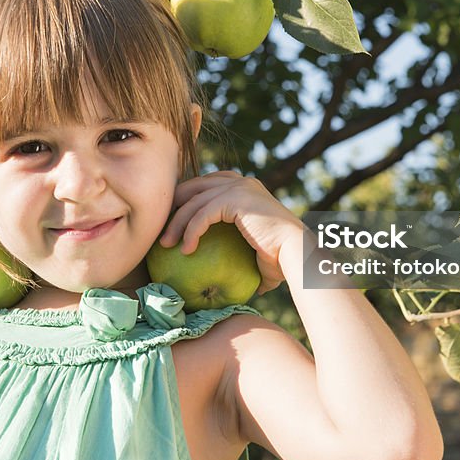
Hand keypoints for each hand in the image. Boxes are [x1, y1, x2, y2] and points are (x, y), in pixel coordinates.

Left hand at [158, 171, 305, 294]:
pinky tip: (185, 250)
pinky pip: (202, 214)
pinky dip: (190, 231)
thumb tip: (226, 277)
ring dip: (176, 222)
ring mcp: (238, 186)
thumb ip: (237, 253)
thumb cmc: (280, 260)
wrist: (296, 254)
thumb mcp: (254, 251)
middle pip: (195, 186)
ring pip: (194, 200)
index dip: (187, 199)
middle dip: (175, 205)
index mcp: (245, 187)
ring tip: (165, 245)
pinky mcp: (235, 198)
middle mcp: (241, 182)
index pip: (207, 184)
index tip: (173, 221)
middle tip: (163, 230)